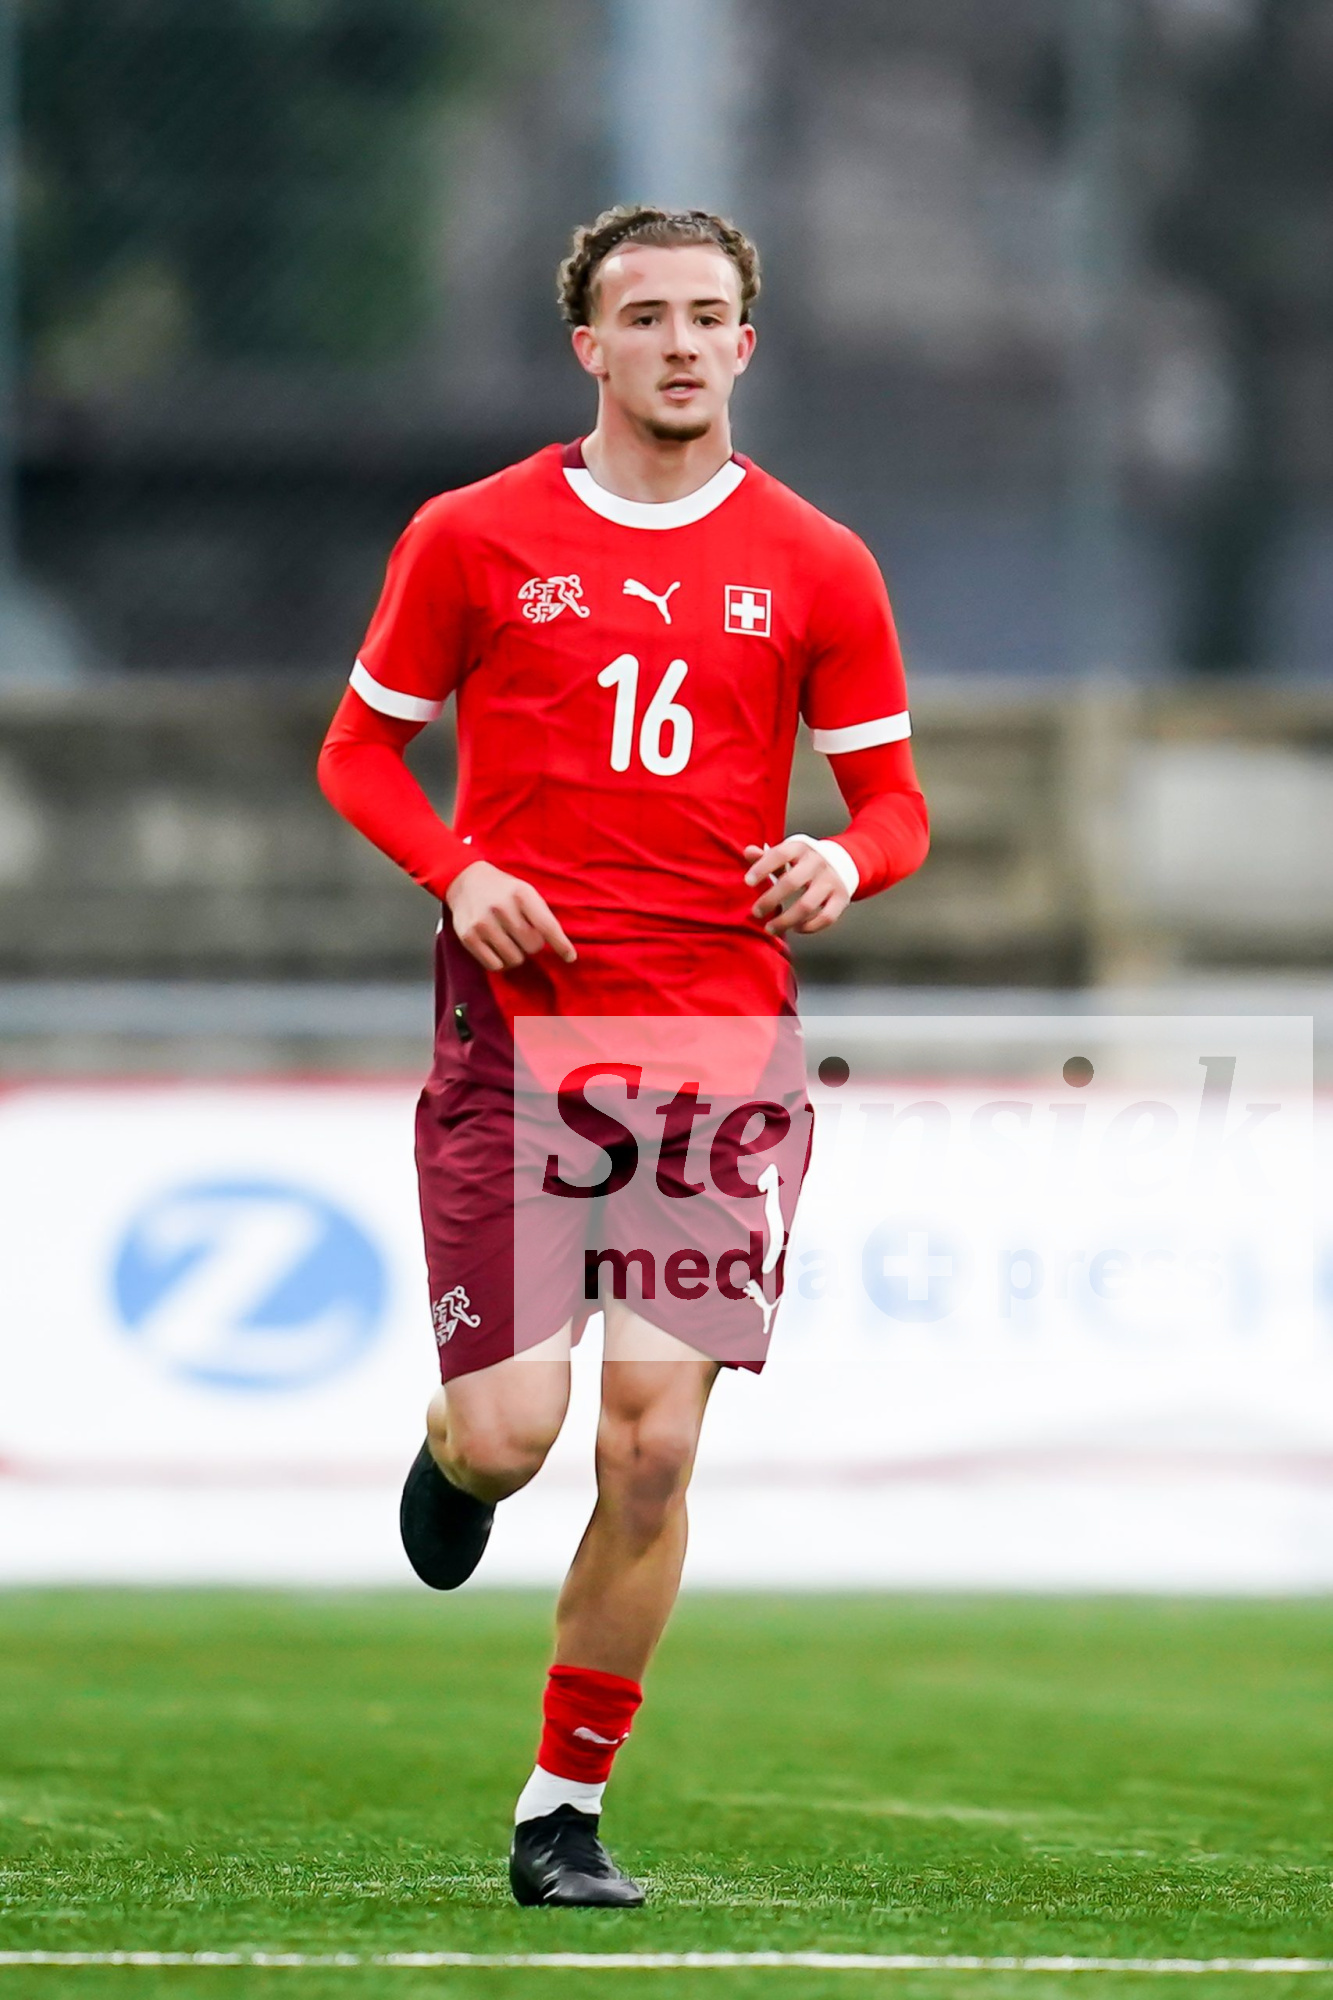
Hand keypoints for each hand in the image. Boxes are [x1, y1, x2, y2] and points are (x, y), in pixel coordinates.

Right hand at [445, 860, 576, 970]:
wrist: (465, 880)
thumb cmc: (504, 890)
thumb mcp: (525, 891)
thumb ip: (541, 915)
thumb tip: (560, 948)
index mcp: (521, 894)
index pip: (547, 926)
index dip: (561, 945)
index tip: (570, 957)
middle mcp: (502, 908)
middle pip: (532, 946)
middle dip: (532, 944)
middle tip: (523, 934)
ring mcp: (483, 923)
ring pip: (514, 959)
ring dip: (516, 955)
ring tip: (509, 941)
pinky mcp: (468, 937)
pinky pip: (494, 965)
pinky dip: (500, 962)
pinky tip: (497, 949)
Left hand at [744, 840, 849, 936]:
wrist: (841, 861)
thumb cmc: (803, 861)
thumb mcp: (786, 853)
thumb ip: (765, 856)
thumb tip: (749, 852)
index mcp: (800, 848)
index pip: (780, 854)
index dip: (762, 868)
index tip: (748, 882)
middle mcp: (817, 862)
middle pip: (792, 882)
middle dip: (770, 900)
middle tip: (756, 912)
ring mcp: (831, 880)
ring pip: (807, 905)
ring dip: (786, 920)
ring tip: (771, 928)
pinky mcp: (842, 897)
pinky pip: (826, 917)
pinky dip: (809, 927)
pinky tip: (796, 928)